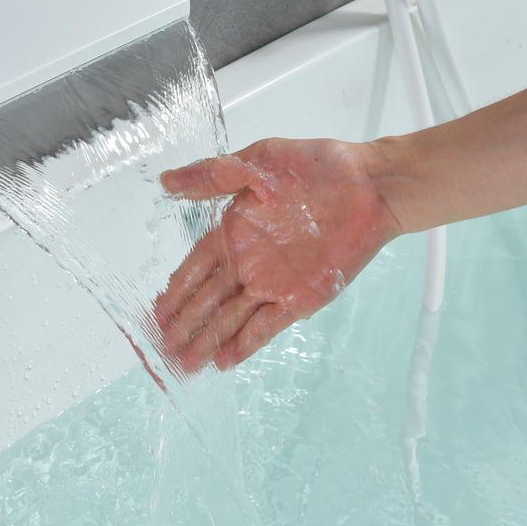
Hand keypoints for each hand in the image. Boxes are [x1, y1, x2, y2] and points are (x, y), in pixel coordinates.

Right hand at [156, 138, 400, 371]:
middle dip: (185, 324)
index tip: (156, 312)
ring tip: (185, 363)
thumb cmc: (316, 166)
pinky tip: (224, 362)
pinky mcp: (302, 297)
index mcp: (235, 230)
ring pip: (232, 318)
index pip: (195, 267)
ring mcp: (275, 282)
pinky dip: (246, 344)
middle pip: (208, 300)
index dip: (175, 290)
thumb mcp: (258, 162)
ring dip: (209, 340)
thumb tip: (167, 181)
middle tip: (162, 348)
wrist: (369, 185)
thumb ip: (212, 176)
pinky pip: (267, 326)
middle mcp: (250, 261)